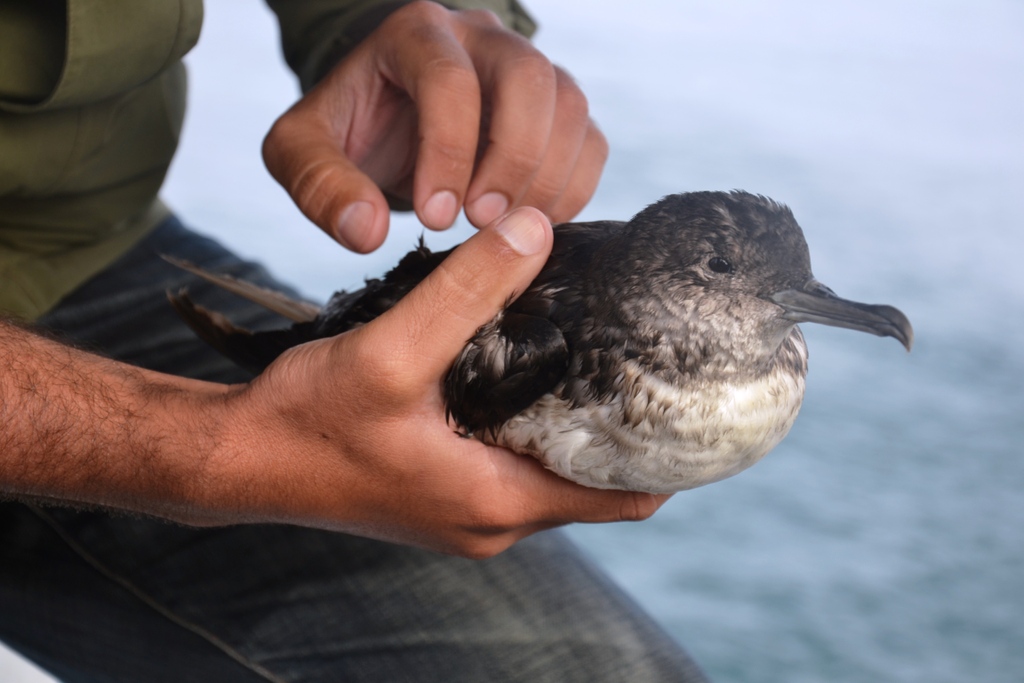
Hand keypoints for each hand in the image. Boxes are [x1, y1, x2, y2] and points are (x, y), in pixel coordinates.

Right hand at [209, 209, 665, 556]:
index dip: (667, 453)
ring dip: (573, 424)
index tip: (688, 395)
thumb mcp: (392, 351)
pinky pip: (512, 468)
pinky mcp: (440, 495)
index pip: (624, 498)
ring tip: (590, 353)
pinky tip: (524, 372)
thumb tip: (536, 230)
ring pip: (552, 473)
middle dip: (622, 429)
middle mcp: (489, 521)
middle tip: (638, 353)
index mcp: (495, 503)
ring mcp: (464, 514)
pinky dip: (530, 428)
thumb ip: (467, 290)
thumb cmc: (305, 420)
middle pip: (595, 484)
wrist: (236, 459)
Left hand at [262, 1, 608, 252]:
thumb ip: (320, 184)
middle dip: (511, 158)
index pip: (448, 79)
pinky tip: (530, 222)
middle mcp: (479, 39)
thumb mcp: (301, 151)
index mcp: (413, 34)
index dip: (448, 151)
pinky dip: (572, 189)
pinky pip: (590, 141)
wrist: (385, 121)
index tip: (434, 218)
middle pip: (528, 76)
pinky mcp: (554, 111)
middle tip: (480, 221)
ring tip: (503, 229)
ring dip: (546, 177)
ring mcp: (525, 70)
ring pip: (570, 104)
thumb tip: (366, 230)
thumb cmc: (346, 130)